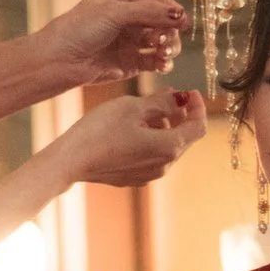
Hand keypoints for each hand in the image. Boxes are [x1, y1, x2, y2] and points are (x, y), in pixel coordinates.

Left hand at [34, 0, 185, 88]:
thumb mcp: (115, 13)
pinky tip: (161, 64)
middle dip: (168, 31)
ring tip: (163, 54)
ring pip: (160, 42)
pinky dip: (161, 63)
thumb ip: (149, 12)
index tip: (183, 21)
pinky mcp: (129, 63)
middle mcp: (128, 18)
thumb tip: (180, 14)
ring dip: (167, 47)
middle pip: (162, 21)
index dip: (171, 10)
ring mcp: (129, 41)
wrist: (58, 61)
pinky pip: (153, 61)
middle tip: (165, 41)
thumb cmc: (79, 29)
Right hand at [51, 90, 206, 186]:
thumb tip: (180, 98)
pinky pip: (151, 156)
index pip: (199, 127)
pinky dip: (151, 139)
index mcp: (169, 147)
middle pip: (184, 137)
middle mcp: (164, 165)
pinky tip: (133, 127)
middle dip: (181, 115)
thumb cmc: (100, 130)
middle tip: (168, 95)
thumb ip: (162, 102)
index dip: (199, 107)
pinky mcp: (133, 178)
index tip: (190, 92)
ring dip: (164, 127)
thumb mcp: (133, 107)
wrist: (70, 161)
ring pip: (167, 147)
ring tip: (145, 109)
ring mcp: (148, 175)